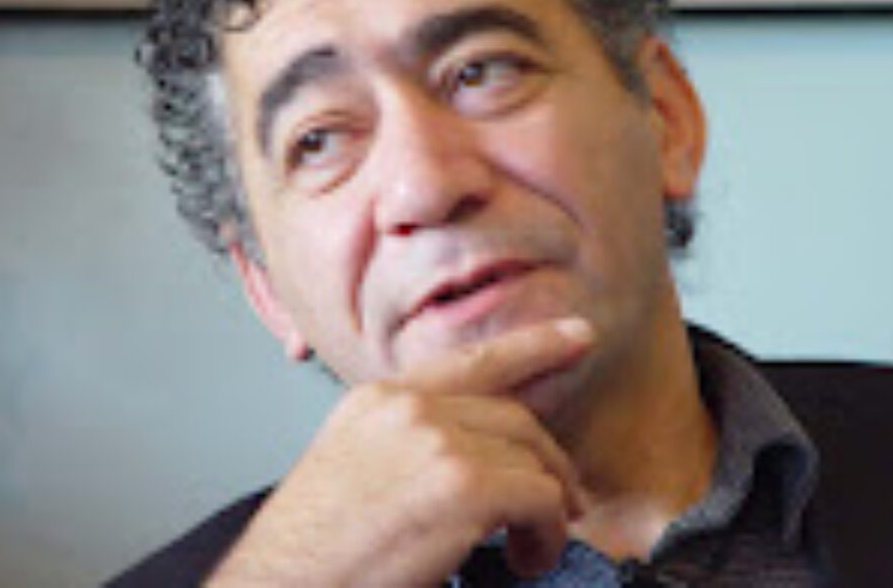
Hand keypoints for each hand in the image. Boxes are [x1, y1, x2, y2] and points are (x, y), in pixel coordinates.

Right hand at [207, 317, 593, 586]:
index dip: (533, 345)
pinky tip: (528, 558)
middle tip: (565, 499)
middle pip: (514, 417)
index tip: (577, 335)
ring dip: (547, 506)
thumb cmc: (314, 553)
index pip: (470, 360)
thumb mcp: (350, 471)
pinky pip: (541, 498)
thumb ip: (406, 446)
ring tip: (532, 545)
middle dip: (550, 460)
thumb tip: (472, 459)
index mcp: (378, 401)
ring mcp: (436, 442)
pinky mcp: (463, 486)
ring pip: (533, 458)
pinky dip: (547, 533)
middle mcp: (408, 409)